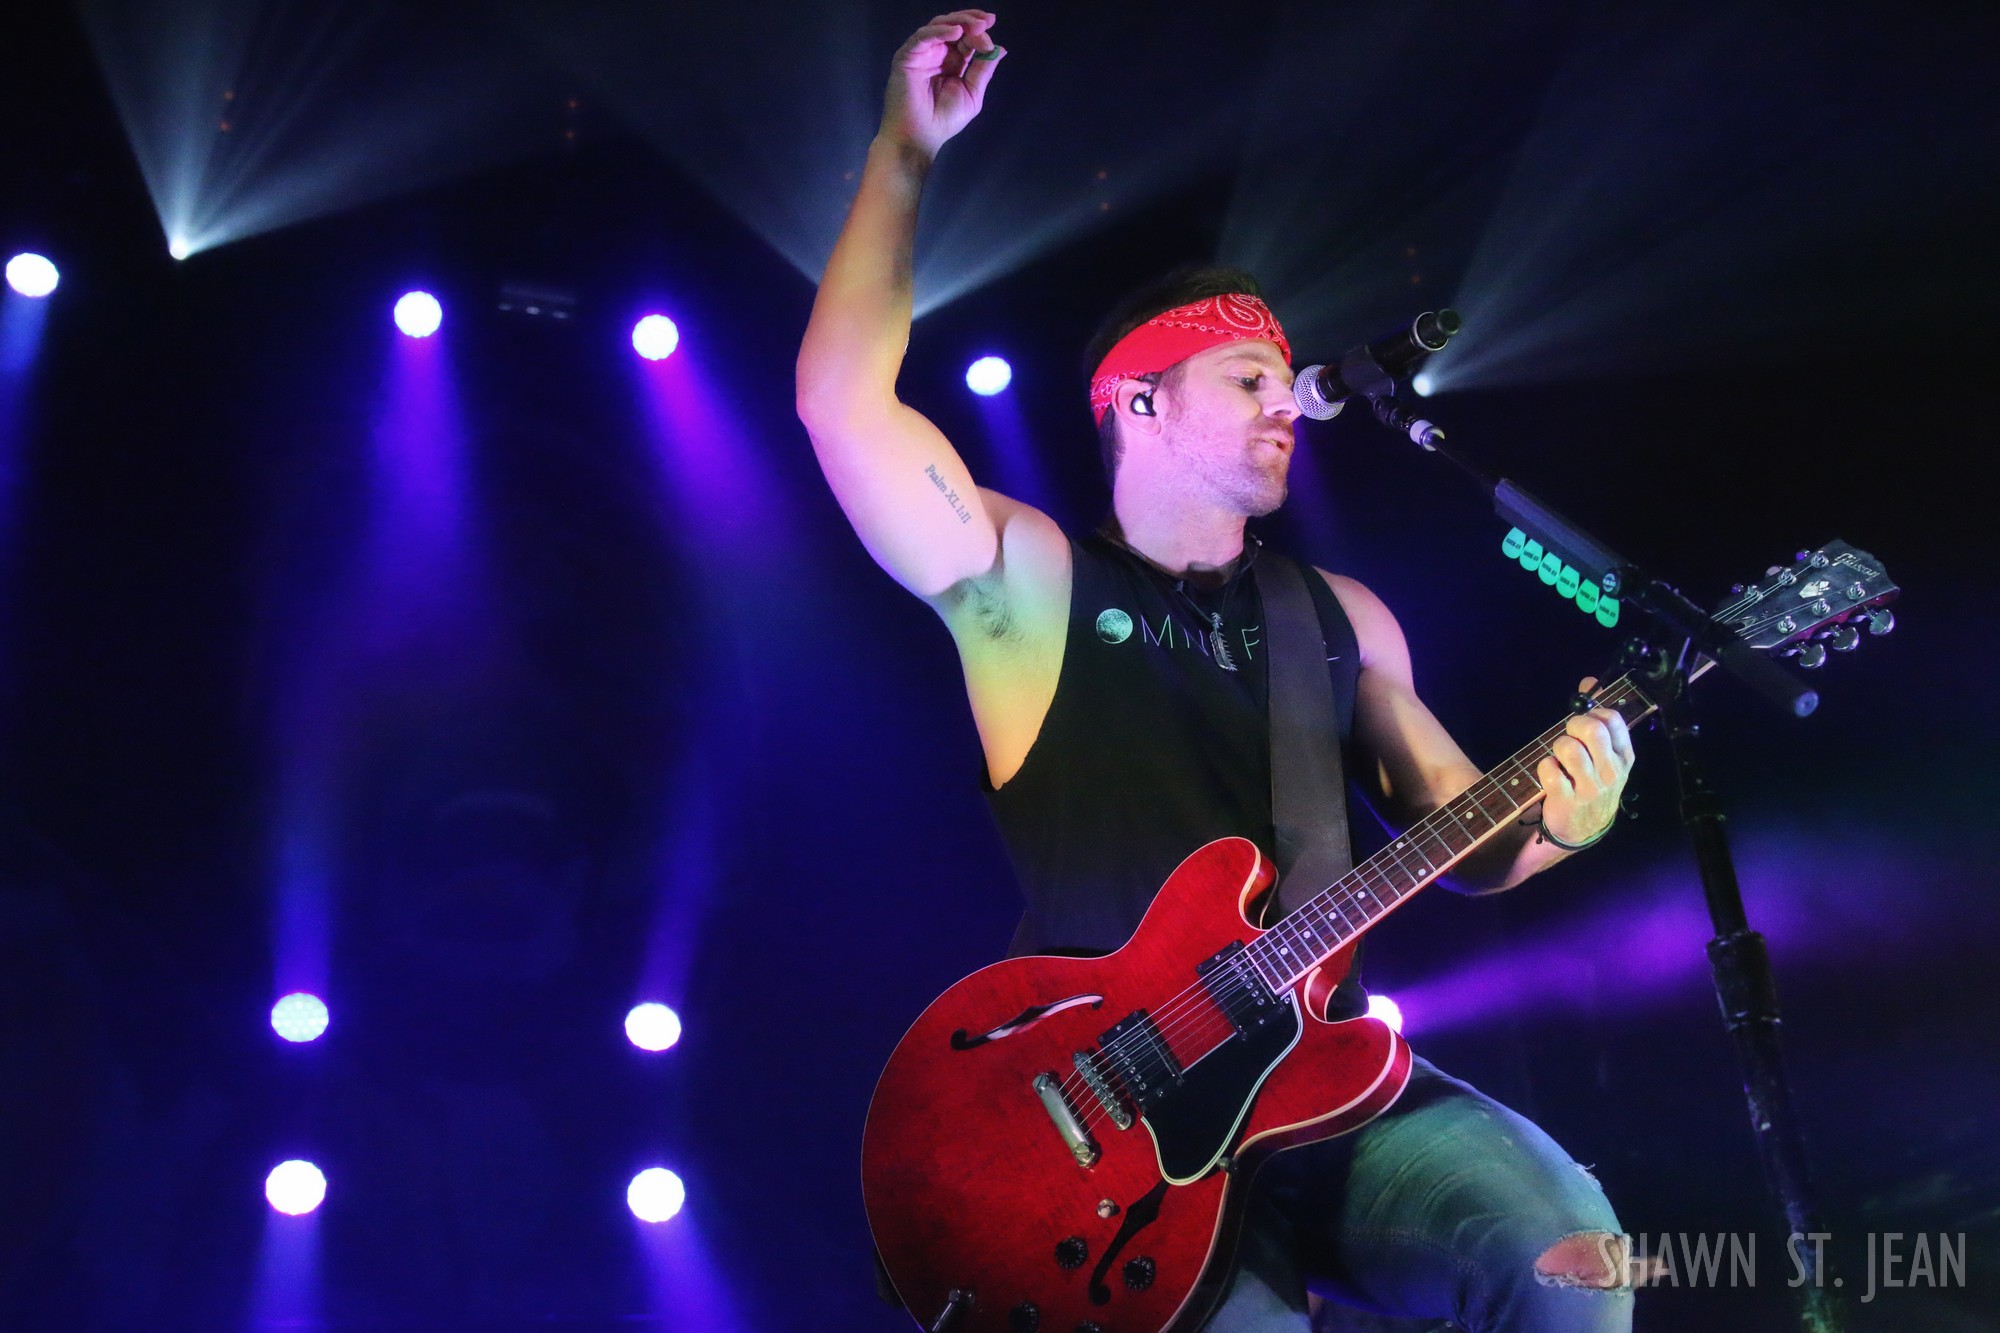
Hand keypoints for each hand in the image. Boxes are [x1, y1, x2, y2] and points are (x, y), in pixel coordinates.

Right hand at [882, 10, 1005, 157]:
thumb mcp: (973, 94)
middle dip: (971, 21)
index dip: (979, 31)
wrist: (919, 137)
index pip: (965, 38)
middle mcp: (936, 54)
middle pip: (953, 27)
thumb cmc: (943, 120)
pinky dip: (939, 31)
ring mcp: (920, 54)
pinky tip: (956, 31)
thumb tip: (1001, 49)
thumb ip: (983, 70)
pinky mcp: (906, 57)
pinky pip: (923, 37)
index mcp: (951, 63)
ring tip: (976, 25)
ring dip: (959, 22)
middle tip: (986, 21)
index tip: (991, 29)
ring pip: (938, 26)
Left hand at [1536, 677, 1634, 846]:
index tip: (1585, 722)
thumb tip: (1589, 681)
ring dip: (1558, 746)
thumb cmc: (1593, 782)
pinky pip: (1548, 769)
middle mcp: (1611, 771)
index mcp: (1624, 756)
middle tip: (1569, 736)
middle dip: (1573, 725)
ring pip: (1568, 747)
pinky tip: (1551, 772)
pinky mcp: (1566, 798)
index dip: (1593, 712)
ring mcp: (1590, 787)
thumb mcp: (1605, 754)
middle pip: (1591, 729)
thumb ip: (1599, 716)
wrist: (1585, 827)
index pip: (1613, 719)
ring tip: (1561, 758)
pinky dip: (1544, 766)